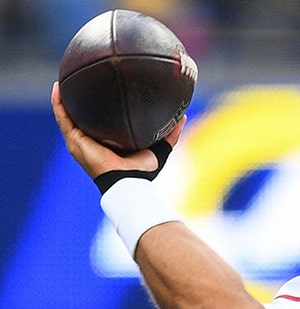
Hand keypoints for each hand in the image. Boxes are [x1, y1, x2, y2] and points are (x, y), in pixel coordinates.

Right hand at [50, 81, 183, 180]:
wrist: (127, 181)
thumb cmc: (142, 171)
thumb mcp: (159, 149)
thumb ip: (170, 134)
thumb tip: (182, 117)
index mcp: (107, 142)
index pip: (100, 122)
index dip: (99, 108)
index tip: (102, 91)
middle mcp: (91, 140)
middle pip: (82, 116)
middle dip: (80, 99)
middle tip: (83, 79)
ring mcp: (79, 140)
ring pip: (68, 114)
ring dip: (64, 97)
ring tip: (65, 78)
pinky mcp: (73, 139)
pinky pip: (62, 117)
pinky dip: (58, 102)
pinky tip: (58, 86)